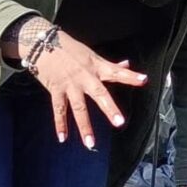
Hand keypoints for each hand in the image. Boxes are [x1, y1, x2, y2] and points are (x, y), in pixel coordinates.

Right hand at [2, 16, 146, 146]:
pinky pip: (59, 110)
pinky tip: (63, 139)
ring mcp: (70, 84)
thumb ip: (110, 64)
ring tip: (90, 144)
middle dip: (109, 108)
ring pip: (79, 108)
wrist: (42, 43)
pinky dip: (60, 124)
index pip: (116, 72)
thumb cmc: (70, 49)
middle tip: (119, 123)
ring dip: (84, 126)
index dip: (130, 76)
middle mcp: (85, 76)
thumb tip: (127, 64)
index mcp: (96, 67)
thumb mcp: (91, 55)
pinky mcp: (56, 89)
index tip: (143, 80)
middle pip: (99, 94)